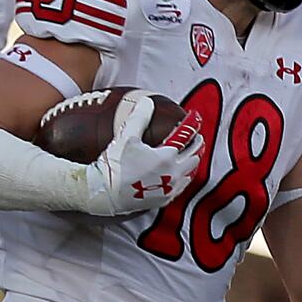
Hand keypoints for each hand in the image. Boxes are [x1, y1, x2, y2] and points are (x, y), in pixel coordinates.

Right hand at [85, 93, 206, 216]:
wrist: (105, 193)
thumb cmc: (115, 165)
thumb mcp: (126, 137)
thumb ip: (140, 117)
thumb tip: (147, 101)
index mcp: (167, 156)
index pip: (188, 137)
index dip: (193, 126)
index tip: (194, 119)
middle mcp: (173, 173)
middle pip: (195, 156)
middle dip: (196, 145)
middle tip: (195, 138)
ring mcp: (170, 188)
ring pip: (191, 172)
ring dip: (192, 162)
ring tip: (190, 155)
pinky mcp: (164, 199)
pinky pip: (181, 187)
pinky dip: (183, 177)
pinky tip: (178, 174)